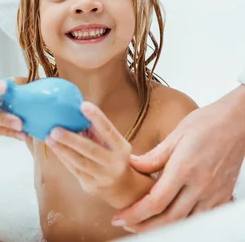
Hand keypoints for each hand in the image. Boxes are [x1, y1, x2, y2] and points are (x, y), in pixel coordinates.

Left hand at [45, 102, 134, 207]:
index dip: (97, 118)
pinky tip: (54, 147)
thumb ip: (96, 128)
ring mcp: (103, 176)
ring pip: (80, 162)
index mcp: (121, 147)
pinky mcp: (91, 185)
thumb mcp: (110, 142)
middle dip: (72, 139)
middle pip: (91, 150)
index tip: (83, 105)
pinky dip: (63, 157)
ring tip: (49, 137)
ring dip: (63, 149)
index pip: (109, 130)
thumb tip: (74, 110)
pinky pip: (74, 170)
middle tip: (55, 129)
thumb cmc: (110, 154)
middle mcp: (114, 163)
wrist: (120, 187)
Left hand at [112, 85, 244, 232]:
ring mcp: (214, 193)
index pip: (155, 201)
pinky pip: (201, 217)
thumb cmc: (206, 124)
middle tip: (126, 225)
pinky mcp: (222, 195)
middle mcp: (200, 185)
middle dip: (144, 226)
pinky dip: (183, 222)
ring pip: (185, 222)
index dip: (135, 213)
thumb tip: (129, 165)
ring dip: (163, 228)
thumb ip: (153, 157)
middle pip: (169, 219)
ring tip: (143, 224)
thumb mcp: (175, 136)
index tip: (119, 217)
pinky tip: (170, 218)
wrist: (238, 123)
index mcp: (184, 169)